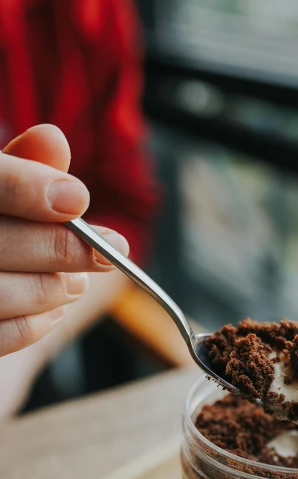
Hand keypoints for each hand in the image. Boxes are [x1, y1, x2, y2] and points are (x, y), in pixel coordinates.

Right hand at [0, 124, 128, 357]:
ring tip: (75, 282)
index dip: (26, 189)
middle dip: (61, 248)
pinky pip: (0, 337)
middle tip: (107, 252)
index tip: (79, 199)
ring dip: (54, 289)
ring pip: (1, 293)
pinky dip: (35, 324)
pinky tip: (52, 310)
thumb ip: (23, 168)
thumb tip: (53, 141)